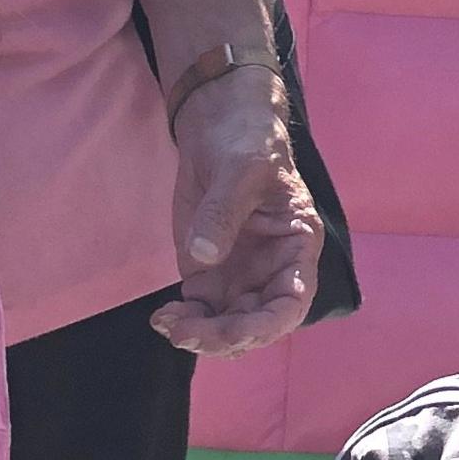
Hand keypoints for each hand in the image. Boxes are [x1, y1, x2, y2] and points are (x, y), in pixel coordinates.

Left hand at [150, 71, 319, 357]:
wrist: (219, 123)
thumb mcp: (240, 168)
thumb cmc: (247, 139)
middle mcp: (273, 271)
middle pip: (257, 323)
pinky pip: (200, 312)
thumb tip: (204, 258)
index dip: (266, 325)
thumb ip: (223, 213)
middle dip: (224, 336)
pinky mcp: (209, 273)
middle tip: (185, 332)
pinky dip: (183, 322)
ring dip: (200, 336)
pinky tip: (162, 318)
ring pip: (227, 325)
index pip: (292, 302)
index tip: (232, 331)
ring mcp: (240, 275)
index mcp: (297, 247)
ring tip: (168, 324)